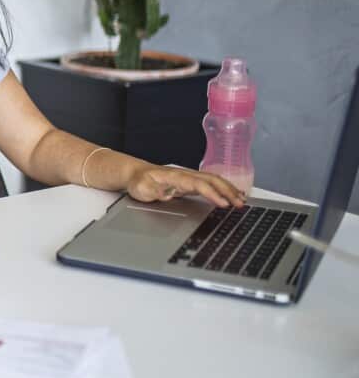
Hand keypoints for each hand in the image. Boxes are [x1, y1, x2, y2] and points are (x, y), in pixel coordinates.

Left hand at [125, 165, 245, 208]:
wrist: (136, 174)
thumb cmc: (139, 181)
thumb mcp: (141, 188)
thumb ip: (153, 191)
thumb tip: (166, 195)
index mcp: (176, 176)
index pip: (199, 184)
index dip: (212, 194)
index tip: (223, 203)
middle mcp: (186, 175)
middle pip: (211, 180)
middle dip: (227, 191)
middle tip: (240, 204)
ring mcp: (190, 178)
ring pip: (214, 180)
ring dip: (229, 189)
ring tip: (242, 200)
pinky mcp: (191, 183)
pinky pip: (211, 183)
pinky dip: (224, 188)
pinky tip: (233, 194)